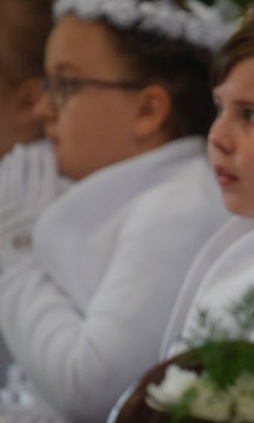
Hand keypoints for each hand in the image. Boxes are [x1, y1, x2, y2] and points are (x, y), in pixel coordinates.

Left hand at [0, 141, 62, 270]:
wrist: (24, 274)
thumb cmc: (49, 254)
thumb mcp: (62, 230)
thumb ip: (67, 211)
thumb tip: (77, 197)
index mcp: (46, 207)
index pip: (46, 175)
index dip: (47, 161)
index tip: (48, 150)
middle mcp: (27, 205)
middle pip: (29, 174)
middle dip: (31, 159)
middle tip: (32, 148)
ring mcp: (9, 209)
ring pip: (11, 180)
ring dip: (14, 164)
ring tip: (17, 153)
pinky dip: (1, 177)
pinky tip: (3, 168)